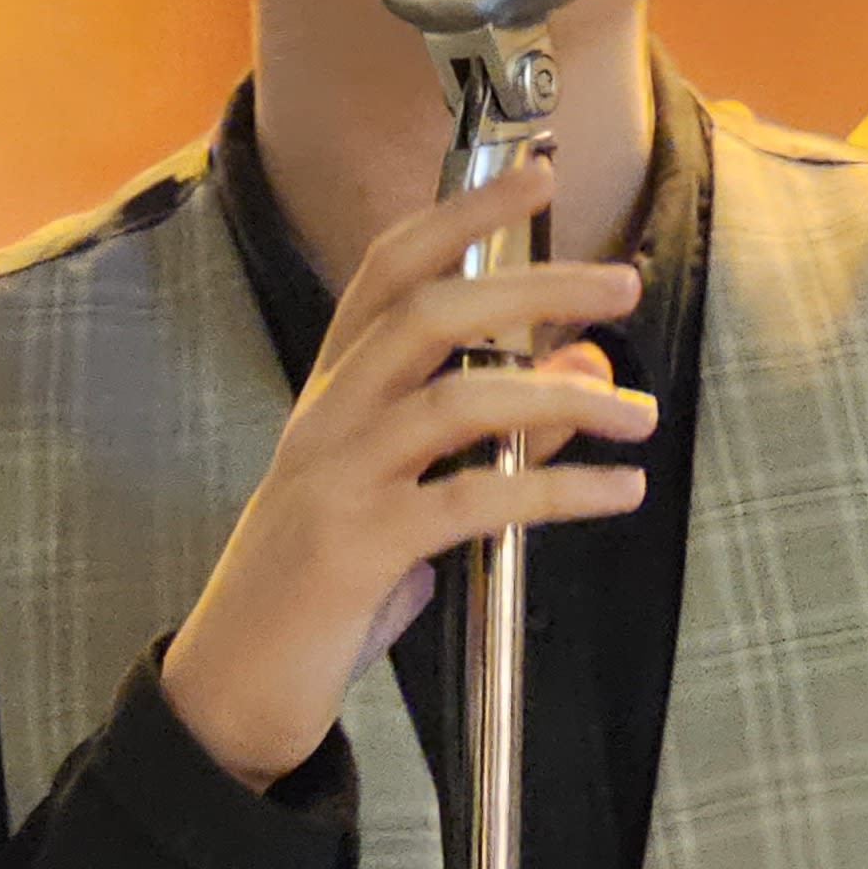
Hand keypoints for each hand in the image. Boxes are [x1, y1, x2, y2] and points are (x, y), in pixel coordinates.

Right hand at [161, 150, 654, 791]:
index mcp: (330, 396)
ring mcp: (336, 481)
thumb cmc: (321, 596)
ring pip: (457, 398)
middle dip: (532, 285)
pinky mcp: (356, 550)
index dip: (462, 215)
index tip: (537, 175)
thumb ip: (493, 438)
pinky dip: (558, 492)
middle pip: (430, 312)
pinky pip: (474, 501)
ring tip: (637, 414)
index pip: (386, 270)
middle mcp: (325, 420)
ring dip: (562, 397)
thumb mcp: (407, 504)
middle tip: (618, 285)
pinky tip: (616, 493)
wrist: (230, 693)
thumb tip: (583, 372)